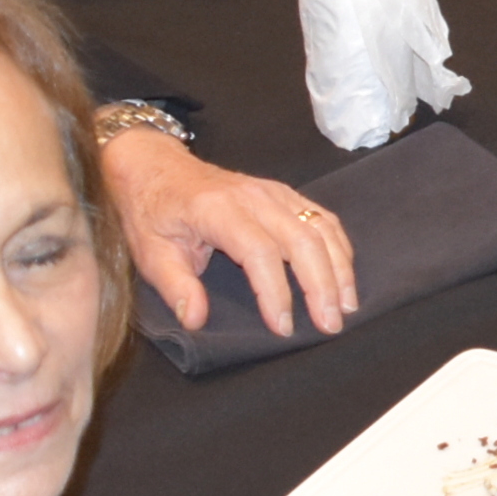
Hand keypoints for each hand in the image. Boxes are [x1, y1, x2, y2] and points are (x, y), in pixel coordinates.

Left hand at [97, 129, 355, 335]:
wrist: (155, 167)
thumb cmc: (153, 212)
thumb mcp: (150, 251)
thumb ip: (174, 286)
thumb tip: (196, 320)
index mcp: (219, 210)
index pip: (259, 252)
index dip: (275, 292)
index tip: (282, 328)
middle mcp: (254, 197)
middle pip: (302, 240)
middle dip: (322, 285)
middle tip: (330, 325)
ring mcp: (274, 192)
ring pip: (320, 228)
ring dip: (339, 268)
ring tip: (346, 306)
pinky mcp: (284, 194)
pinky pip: (322, 218)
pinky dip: (339, 247)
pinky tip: (343, 275)